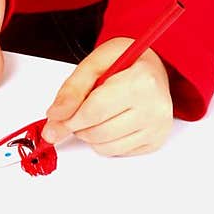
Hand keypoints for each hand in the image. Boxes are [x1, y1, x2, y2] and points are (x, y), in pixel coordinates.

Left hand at [41, 39, 173, 155]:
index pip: (95, 110)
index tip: (55, 120)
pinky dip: (104, 141)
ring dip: (89, 135)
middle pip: (99, 132)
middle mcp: (155, 106)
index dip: (69, 119)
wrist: (153, 69)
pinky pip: (117, 152)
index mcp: (142, 80)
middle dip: (77, 126)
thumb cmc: (126, 62)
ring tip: (95, 114)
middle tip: (75, 112)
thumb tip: (56, 116)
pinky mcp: (156, 141)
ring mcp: (158, 126)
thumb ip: (72, 88)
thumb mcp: (95, 62)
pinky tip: (109, 122)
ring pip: (106, 147)